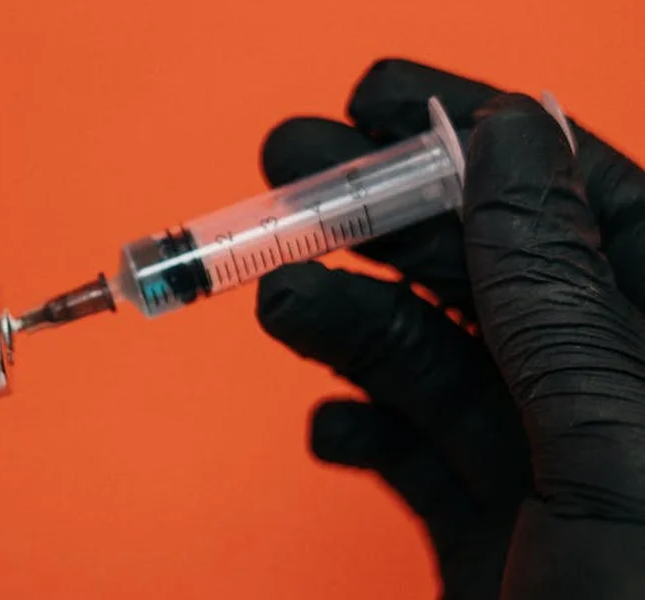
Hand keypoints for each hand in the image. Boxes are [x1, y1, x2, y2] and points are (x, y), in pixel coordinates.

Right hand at [256, 59, 644, 597]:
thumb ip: (559, 293)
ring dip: (347, 318)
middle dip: (385, 213)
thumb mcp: (616, 445)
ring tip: (271, 297)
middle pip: (492, 266)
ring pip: (437, 354)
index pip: (587, 201)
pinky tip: (324, 418)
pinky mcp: (488, 529)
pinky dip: (356, 421)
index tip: (384, 93)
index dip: (485, 133)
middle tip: (287, 166)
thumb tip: (513, 136)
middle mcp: (621, 397)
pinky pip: (411, 446)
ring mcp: (552, 466)